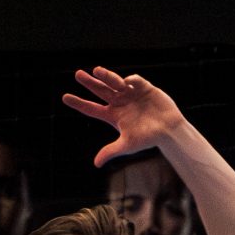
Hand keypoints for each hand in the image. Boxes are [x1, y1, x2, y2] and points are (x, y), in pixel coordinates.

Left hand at [62, 67, 187, 166]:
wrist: (169, 131)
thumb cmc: (149, 138)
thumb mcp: (127, 145)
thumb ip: (111, 151)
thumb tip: (96, 164)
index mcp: (113, 115)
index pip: (92, 108)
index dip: (79, 103)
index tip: (65, 97)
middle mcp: (119, 102)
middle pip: (100, 90)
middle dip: (90, 83)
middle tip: (78, 75)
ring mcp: (130, 94)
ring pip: (114, 82)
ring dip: (106, 76)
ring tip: (97, 71)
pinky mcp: (144, 87)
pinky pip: (134, 80)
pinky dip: (130, 80)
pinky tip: (126, 82)